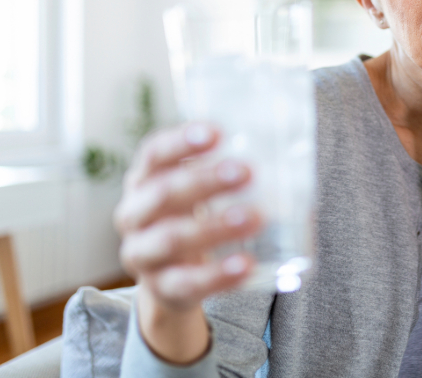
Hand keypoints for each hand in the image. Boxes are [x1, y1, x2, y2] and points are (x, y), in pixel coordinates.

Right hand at [113, 123, 261, 361]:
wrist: (170, 278)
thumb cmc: (191, 217)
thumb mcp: (196, 191)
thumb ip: (225, 169)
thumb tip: (288, 148)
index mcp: (143, 181)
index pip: (154, 154)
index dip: (181, 142)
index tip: (216, 132)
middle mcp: (134, 215)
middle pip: (163, 194)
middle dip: (204, 181)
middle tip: (247, 171)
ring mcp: (143, 255)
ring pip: (172, 238)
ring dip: (214, 227)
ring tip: (255, 217)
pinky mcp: (161, 289)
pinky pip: (188, 283)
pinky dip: (218, 275)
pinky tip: (245, 265)